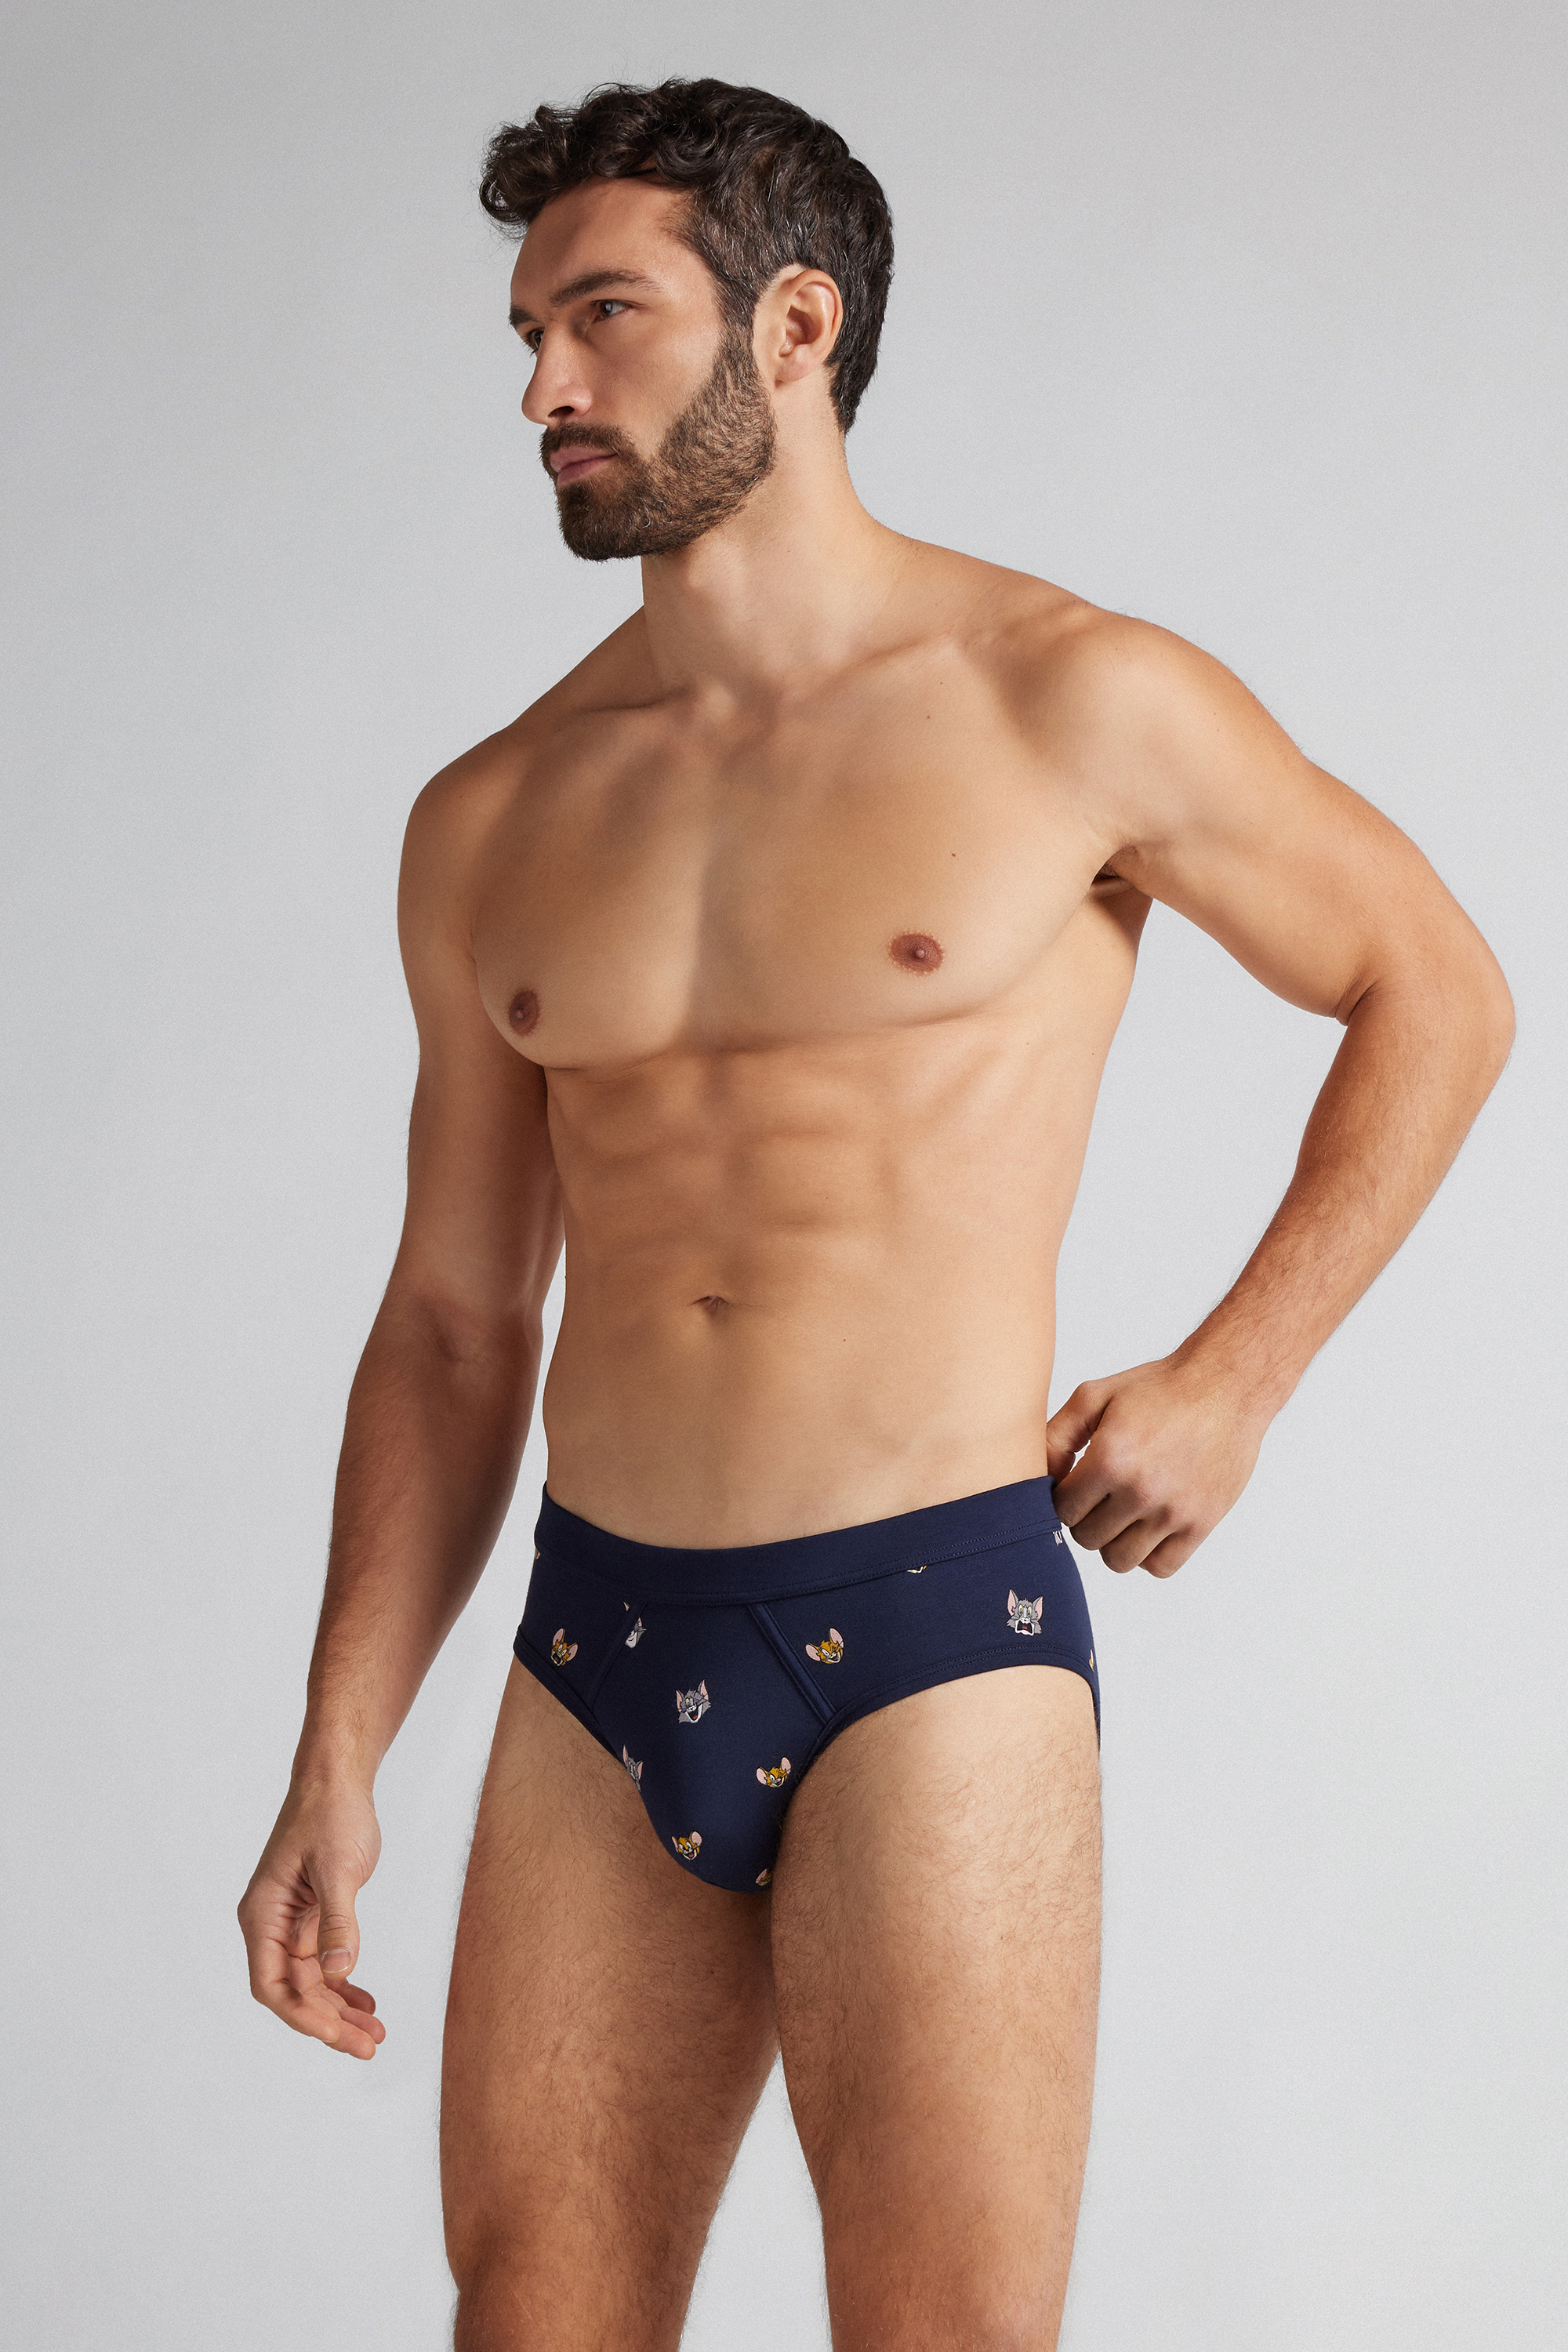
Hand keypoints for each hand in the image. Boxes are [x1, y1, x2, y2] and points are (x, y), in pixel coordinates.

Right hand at [237, 1779, 385, 2058]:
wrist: (337, 1780)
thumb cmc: (332, 1815)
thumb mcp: (339, 1868)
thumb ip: (338, 1920)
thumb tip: (339, 1971)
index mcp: (263, 1915)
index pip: (272, 1984)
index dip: (302, 2016)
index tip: (336, 2036)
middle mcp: (271, 1924)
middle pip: (294, 1991)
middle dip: (329, 2023)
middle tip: (370, 2045)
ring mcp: (291, 1922)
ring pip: (311, 1983)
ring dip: (340, 2010)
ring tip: (375, 2033)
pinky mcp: (313, 1916)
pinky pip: (324, 1963)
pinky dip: (344, 1985)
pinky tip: (367, 2003)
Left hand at [1045, 1352, 1268, 1576]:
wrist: (1226, 1385)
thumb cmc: (1158, 1388)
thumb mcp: (1095, 1396)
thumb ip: (1055, 1437)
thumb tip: (1038, 1479)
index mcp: (1110, 1458)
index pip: (1062, 1509)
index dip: (1063, 1497)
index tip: (1077, 1483)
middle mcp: (1141, 1490)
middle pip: (1086, 1538)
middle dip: (1086, 1517)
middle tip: (1100, 1494)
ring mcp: (1174, 1511)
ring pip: (1119, 1560)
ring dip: (1113, 1540)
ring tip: (1123, 1511)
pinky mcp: (1202, 1523)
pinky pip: (1159, 1566)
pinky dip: (1148, 1554)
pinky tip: (1149, 1524)